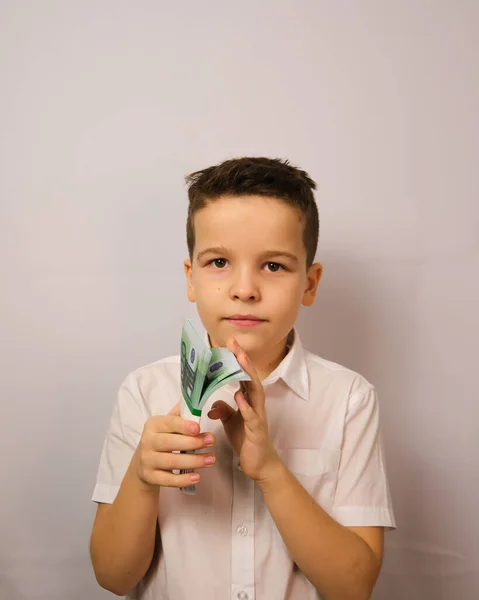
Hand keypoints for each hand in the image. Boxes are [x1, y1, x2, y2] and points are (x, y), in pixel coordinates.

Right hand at [133, 403, 215, 488]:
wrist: (142, 463)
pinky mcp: (150, 477)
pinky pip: (167, 480)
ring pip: (171, 462)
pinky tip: (197, 476)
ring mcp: (147, 460)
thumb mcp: (166, 424)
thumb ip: (180, 413)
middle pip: (171, 443)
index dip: (183, 426)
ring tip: (211, 459)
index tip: (198, 428)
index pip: (169, 423)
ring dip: (193, 461)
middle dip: (193, 443)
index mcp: (153, 425)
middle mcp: (148, 441)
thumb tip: (194, 397)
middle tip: (211, 442)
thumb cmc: (161, 438)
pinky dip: (182, 479)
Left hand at [207, 338, 281, 481]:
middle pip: (250, 377)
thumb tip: (210, 403)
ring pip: (255, 391)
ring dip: (248, 375)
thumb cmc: (247, 440)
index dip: (238, 360)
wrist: (259, 464)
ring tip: (241, 360)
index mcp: (248, 401)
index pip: (243, 375)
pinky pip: (252, 416)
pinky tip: (239, 396)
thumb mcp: (230, 423)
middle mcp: (255, 405)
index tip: (230, 343)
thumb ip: (222, 410)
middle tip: (235, 344)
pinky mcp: (257, 431)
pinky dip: (246, 406)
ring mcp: (258, 416)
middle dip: (243, 360)